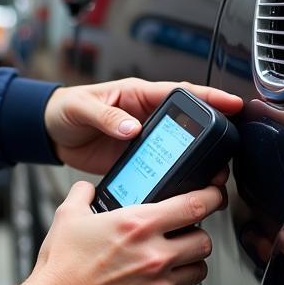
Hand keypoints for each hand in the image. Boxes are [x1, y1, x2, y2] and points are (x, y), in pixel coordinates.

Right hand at [15, 180, 223, 284]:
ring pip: (197, 271)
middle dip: (197, 235)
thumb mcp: (68, 216)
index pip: (194, 205)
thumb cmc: (61, 267)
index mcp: (138, 225)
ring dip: (187, 264)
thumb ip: (83, 194)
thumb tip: (88, 188)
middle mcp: (154, 255)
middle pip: (204, 241)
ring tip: (168, 262)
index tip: (213, 196)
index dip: (211, 197)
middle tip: (184, 234)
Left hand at [44, 78, 242, 174]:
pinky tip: (182, 190)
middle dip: (212, 137)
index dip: (209, 98)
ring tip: (212, 178)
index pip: (181, 94)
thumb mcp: (83, 106)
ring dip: (197, 162)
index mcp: (139, 95)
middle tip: (227, 154)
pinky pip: (161, 168)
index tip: (233, 104)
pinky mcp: (136, 160)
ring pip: (180, 149)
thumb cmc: (66, 109)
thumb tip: (130, 127)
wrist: (50, 132)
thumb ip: (106, 115)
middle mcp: (146, 117)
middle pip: (189, 125)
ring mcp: (144, 140)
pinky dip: (175, 178)